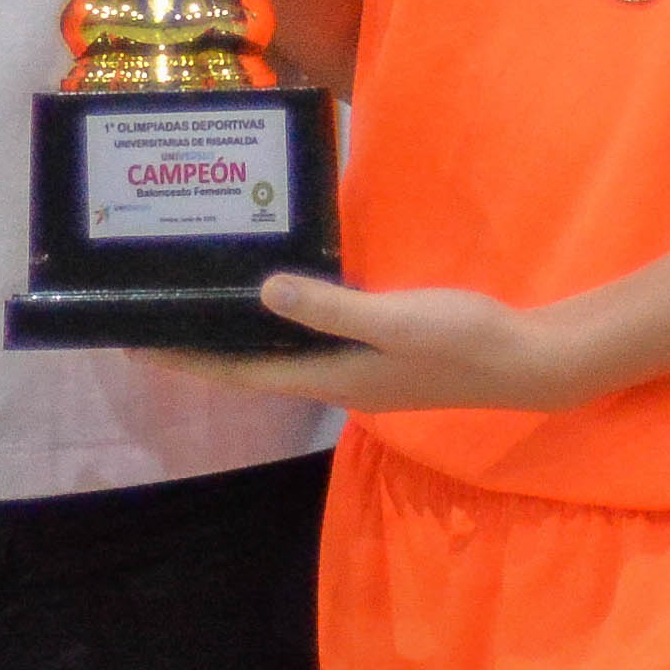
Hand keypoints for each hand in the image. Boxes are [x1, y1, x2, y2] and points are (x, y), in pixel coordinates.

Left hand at [159, 274, 604, 411]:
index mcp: (331, 378)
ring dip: (243, 335)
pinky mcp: (382, 354)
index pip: (242, 373)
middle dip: (204, 347)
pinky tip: (279, 296)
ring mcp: (361, 371)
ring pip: (284, 354)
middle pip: (254, 367)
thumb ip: (331, 307)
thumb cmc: (464, 340)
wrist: (530, 360)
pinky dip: (285, 322)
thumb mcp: (395, 317)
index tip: (139, 344)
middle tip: (156, 316)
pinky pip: (315, 339)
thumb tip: (263, 290)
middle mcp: (336, 380)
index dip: (190, 359)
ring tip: (206, 303)